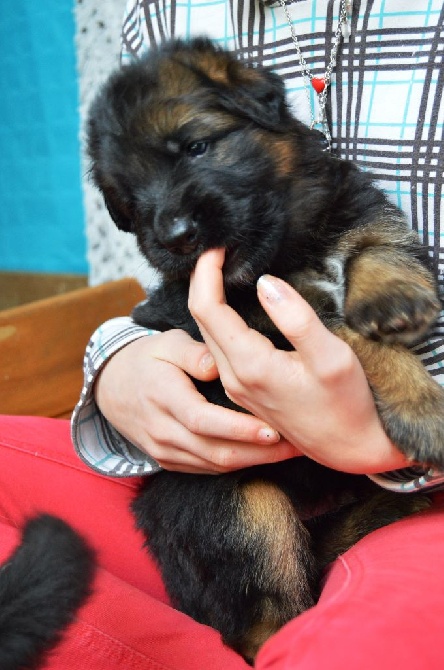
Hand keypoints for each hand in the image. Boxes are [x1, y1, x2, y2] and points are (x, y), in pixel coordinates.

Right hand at [94, 329, 300, 473]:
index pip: (203, 420)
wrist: (112, 388)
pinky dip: (237, 464)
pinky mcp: (169, 461)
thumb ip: (191, 352)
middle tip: (296, 445)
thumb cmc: (148, 360)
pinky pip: (207, 469)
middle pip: (215, 450)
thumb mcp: (165, 343)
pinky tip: (263, 457)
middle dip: (259, 453)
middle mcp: (163, 430)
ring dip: (254, 462)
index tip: (272, 429)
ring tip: (290, 452)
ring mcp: (165, 450)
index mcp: (163, 397)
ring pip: (215, 464)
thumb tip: (216, 365)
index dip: (239, 428)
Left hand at [188, 249, 410, 473]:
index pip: (207, 308)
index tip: (216, 245)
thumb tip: (266, 283)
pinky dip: (217, 320)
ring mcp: (236, 387)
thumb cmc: (346, 404)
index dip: (206, 272)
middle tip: (218, 250)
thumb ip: (297, 319)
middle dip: (203, 280)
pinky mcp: (244, 391)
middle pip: (200, 319)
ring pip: (207, 334)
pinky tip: (230, 306)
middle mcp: (234, 377)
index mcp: (250, 365)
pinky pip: (218, 348)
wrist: (349, 449)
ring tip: (221, 270)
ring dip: (208, 299)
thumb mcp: (332, 357)